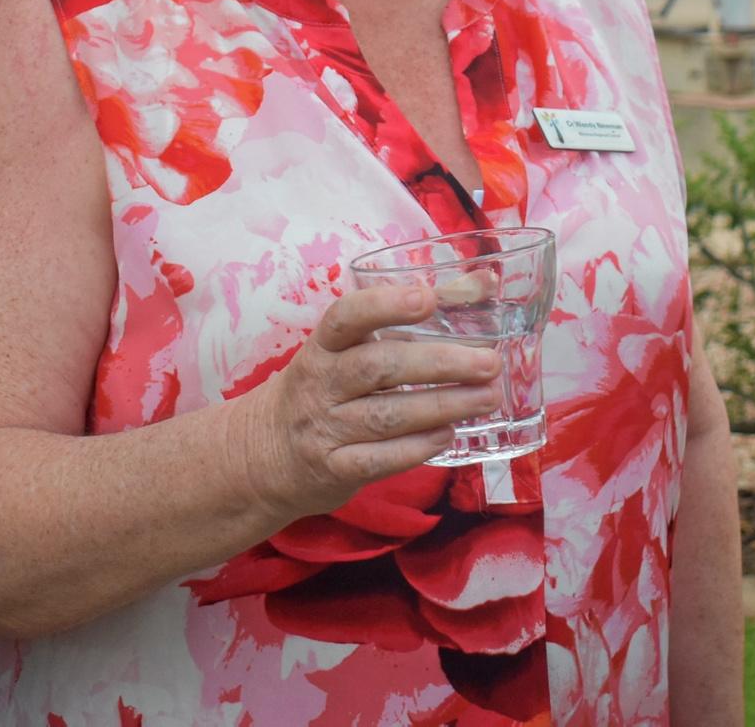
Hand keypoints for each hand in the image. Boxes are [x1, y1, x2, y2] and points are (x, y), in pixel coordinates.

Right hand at [232, 283, 502, 525]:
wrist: (265, 452)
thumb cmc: (326, 388)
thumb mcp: (352, 349)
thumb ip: (412, 317)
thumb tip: (483, 284)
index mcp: (322, 346)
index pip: (344, 317)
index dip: (384, 305)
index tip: (427, 298)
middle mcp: (320, 384)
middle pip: (377, 367)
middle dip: (438, 363)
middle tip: (488, 362)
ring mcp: (324, 429)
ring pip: (385, 416)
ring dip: (443, 406)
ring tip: (487, 397)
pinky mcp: (333, 470)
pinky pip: (378, 460)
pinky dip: (417, 448)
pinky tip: (449, 434)